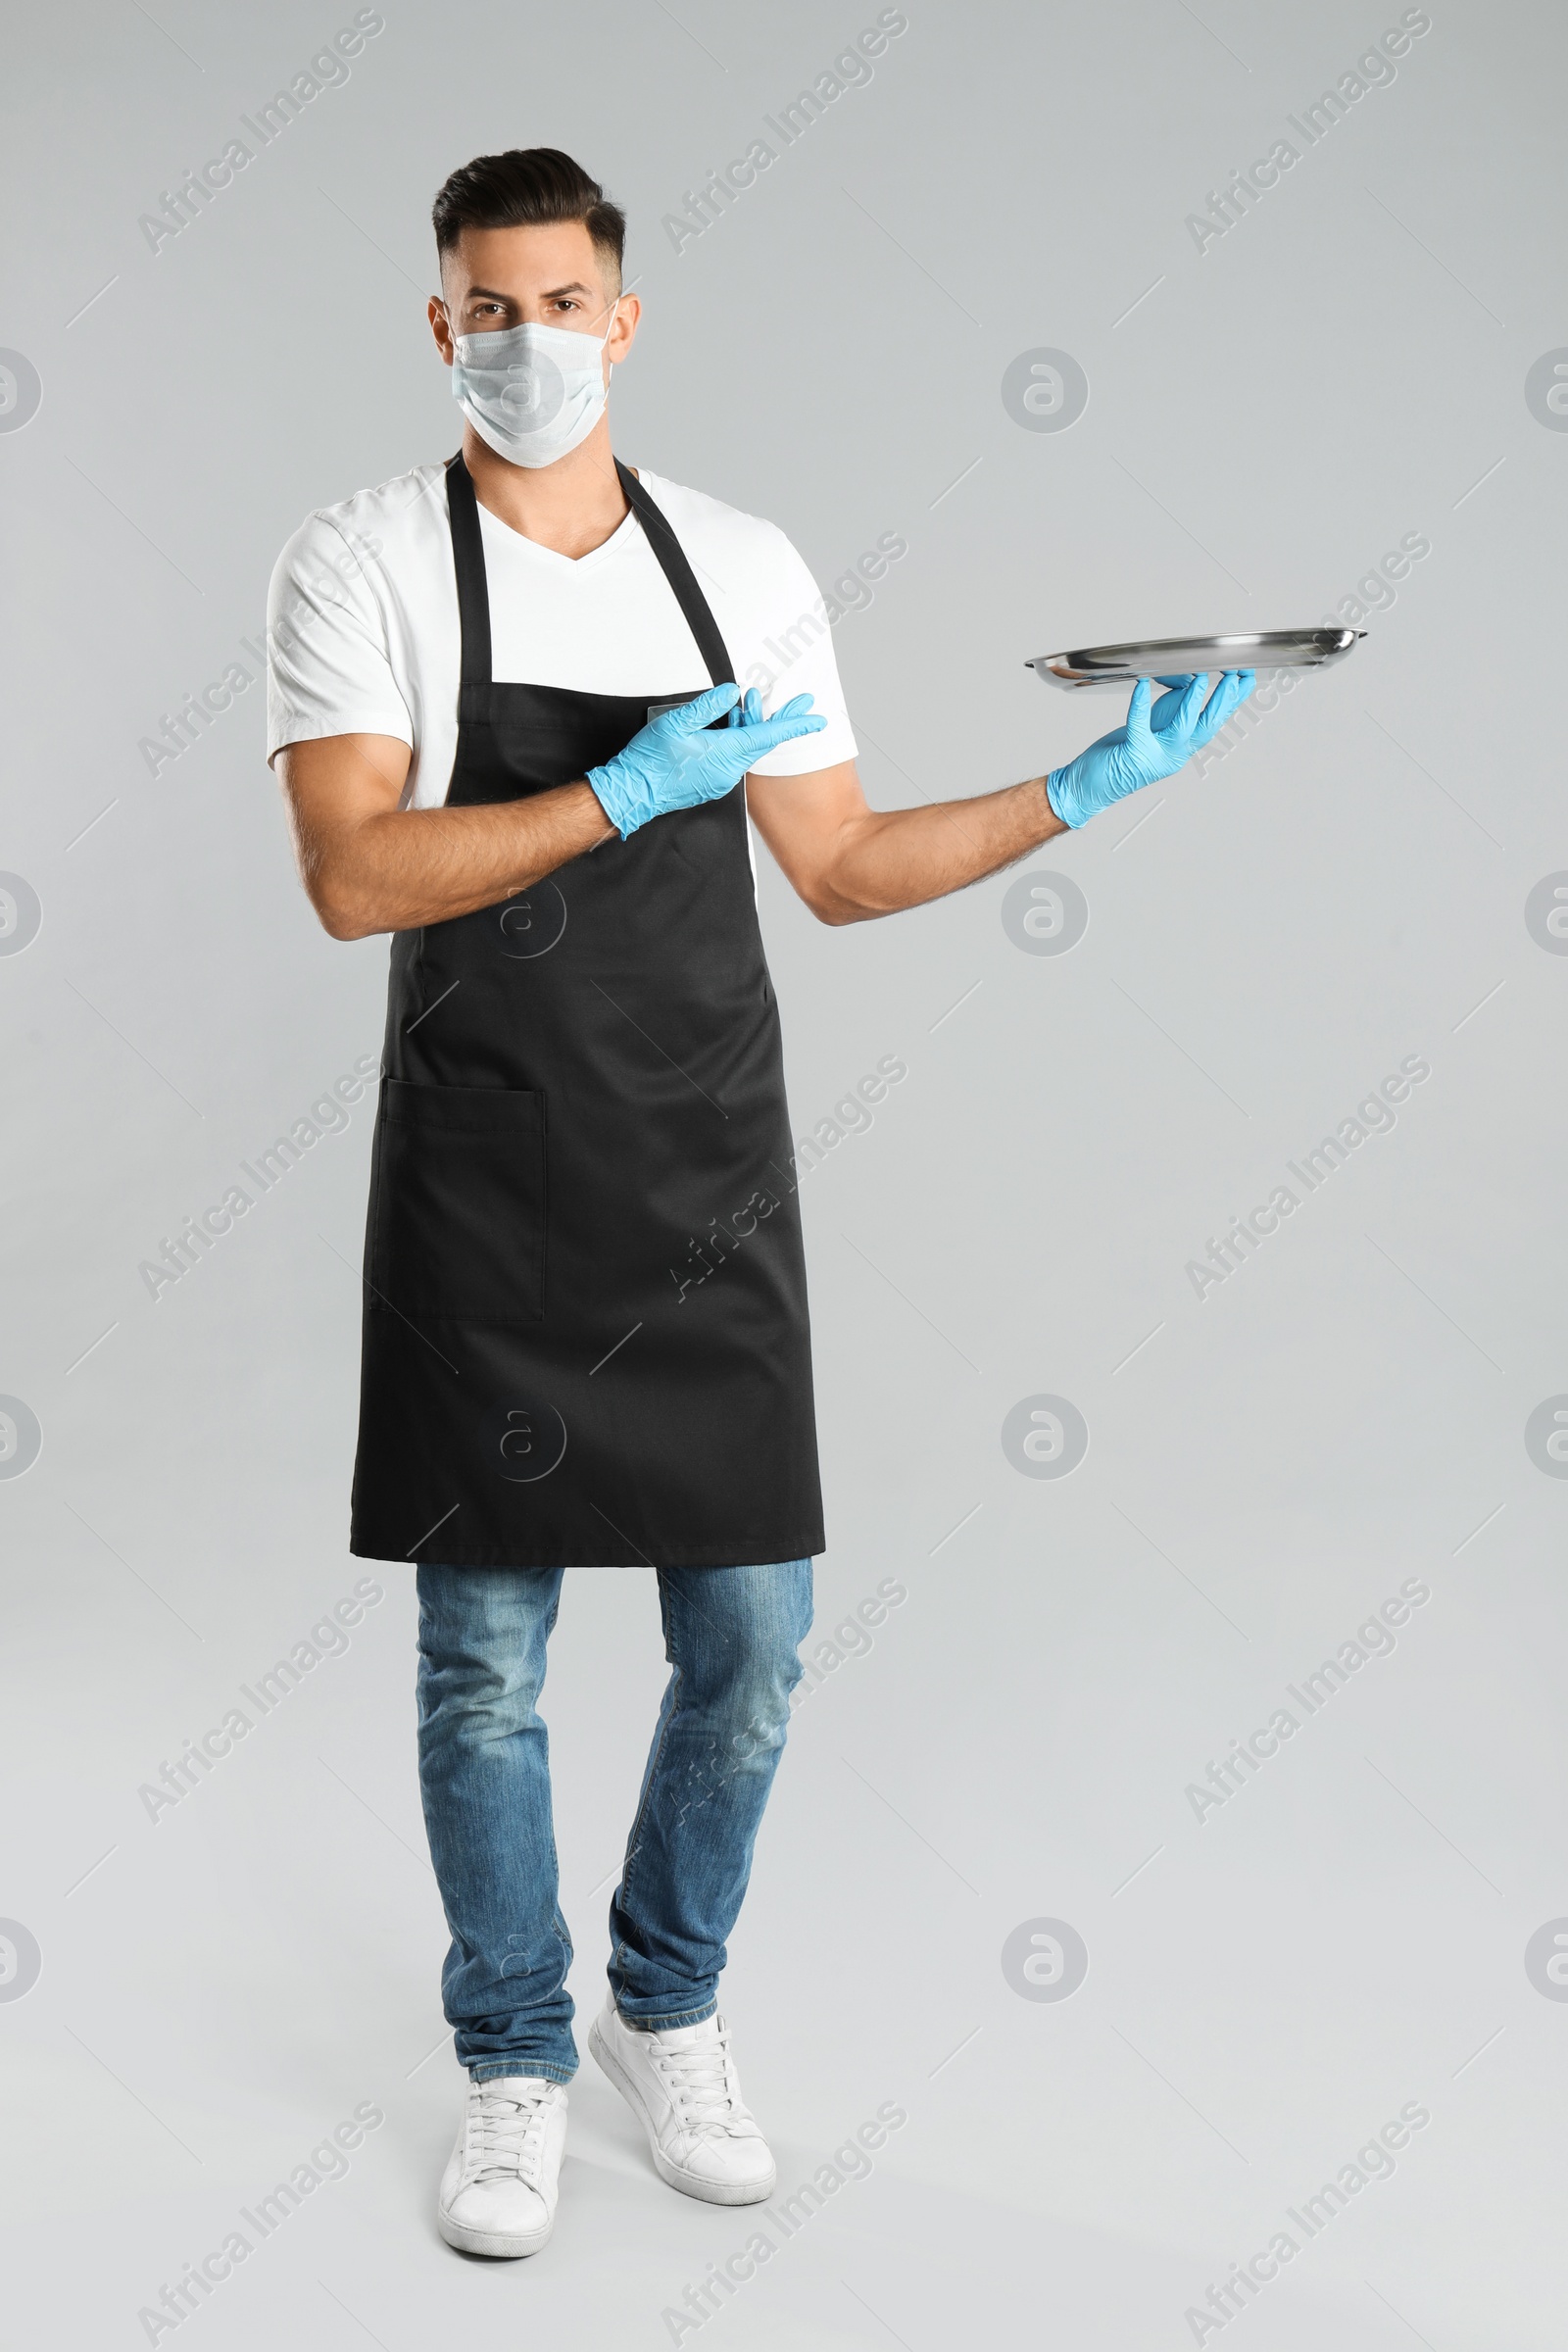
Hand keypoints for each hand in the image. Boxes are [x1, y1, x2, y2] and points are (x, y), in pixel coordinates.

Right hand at [587, 681, 826, 838]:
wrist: (634, 792)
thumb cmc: (650, 761)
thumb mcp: (677, 723)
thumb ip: (707, 706)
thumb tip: (731, 693)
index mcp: (725, 753)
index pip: (768, 736)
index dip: (794, 725)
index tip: (817, 720)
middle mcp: (728, 770)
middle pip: (761, 741)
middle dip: (780, 719)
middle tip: (801, 701)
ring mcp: (721, 779)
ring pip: (744, 749)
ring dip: (749, 727)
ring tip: (744, 705)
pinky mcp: (711, 784)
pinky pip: (731, 759)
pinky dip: (735, 740)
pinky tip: (726, 726)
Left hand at [1044, 669, 1255, 828]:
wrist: (1089, 788)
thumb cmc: (1120, 756)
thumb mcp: (1154, 727)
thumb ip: (1172, 708)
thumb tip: (1188, 680)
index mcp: (1182, 748)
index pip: (1214, 722)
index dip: (1232, 702)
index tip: (1246, 679)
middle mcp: (1174, 755)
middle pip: (1207, 727)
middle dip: (1224, 701)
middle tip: (1235, 676)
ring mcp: (1155, 757)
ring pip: (1183, 729)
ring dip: (1193, 703)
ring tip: (1202, 678)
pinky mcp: (1133, 754)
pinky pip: (1139, 725)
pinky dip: (1141, 704)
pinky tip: (1142, 686)